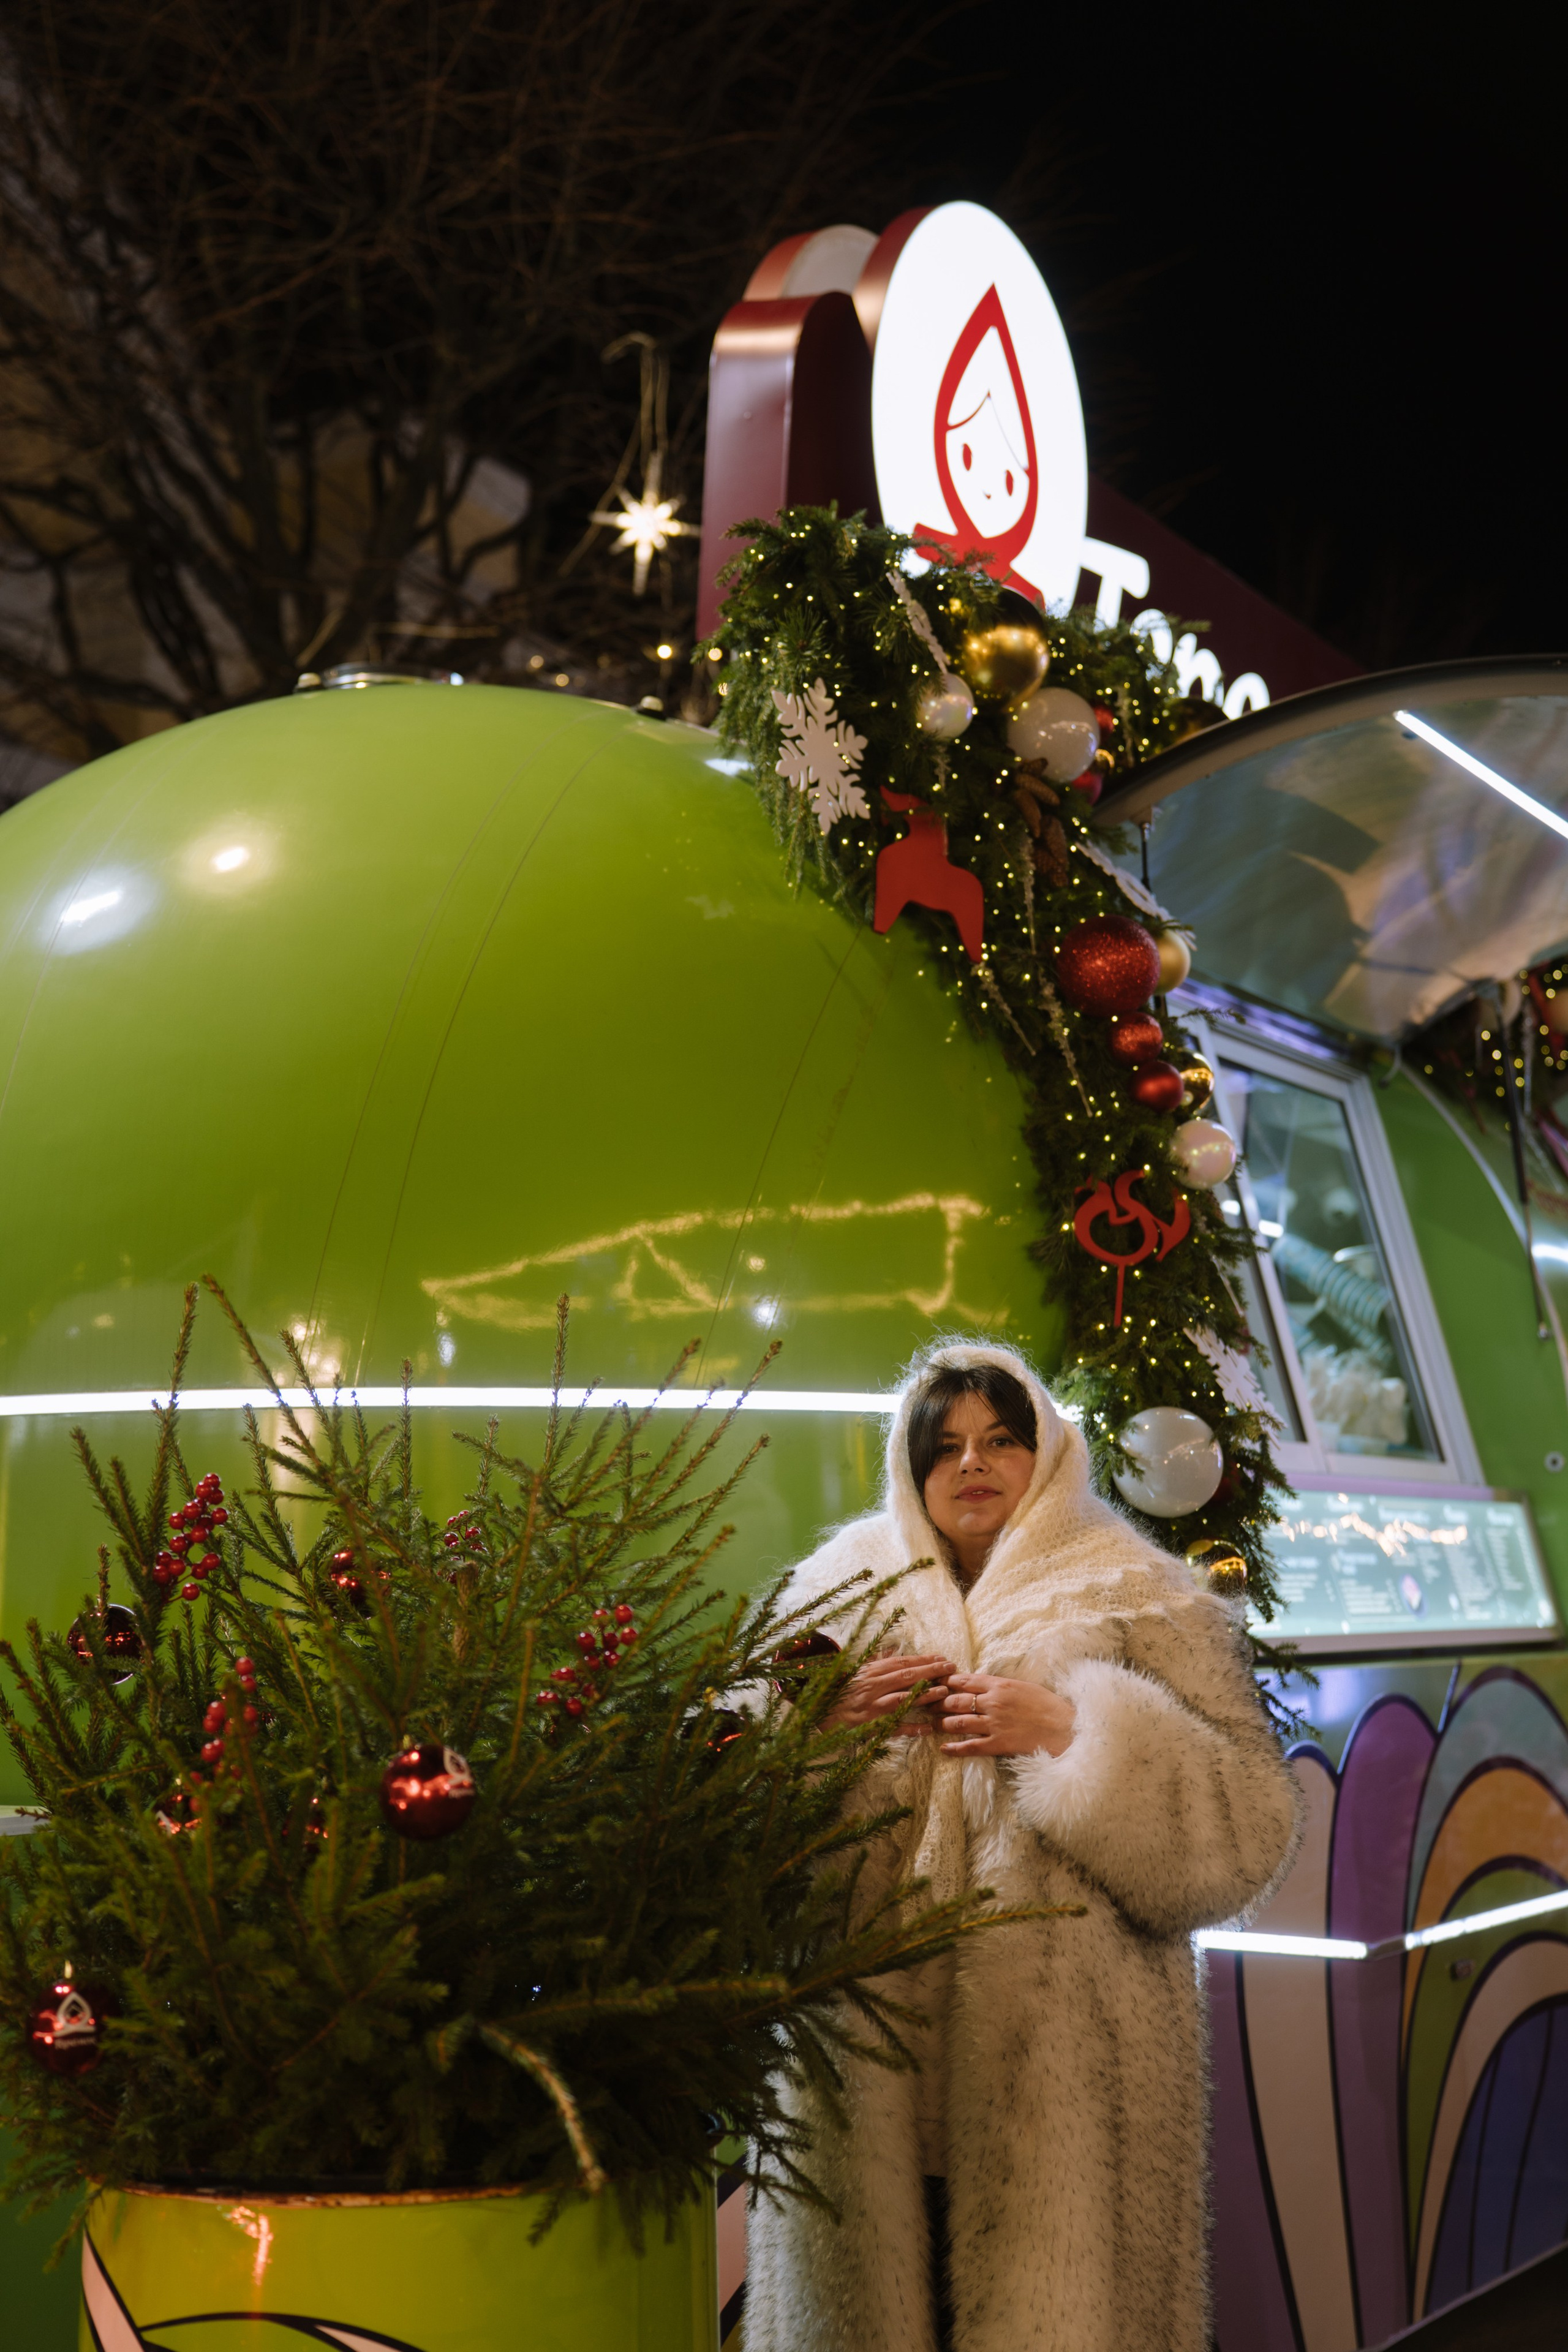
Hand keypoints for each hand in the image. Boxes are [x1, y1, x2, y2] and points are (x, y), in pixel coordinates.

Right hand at [821, 1654, 953, 1735]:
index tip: (941, 1658)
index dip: (923, 1660)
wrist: (820, 1712)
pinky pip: (894, 1727)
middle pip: (906, 1676)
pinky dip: (911, 1728)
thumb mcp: (857, 1672)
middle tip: (951, 1669)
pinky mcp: (870, 1725)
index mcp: (870, 1672)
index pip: (901, 1663)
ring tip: (944, 1691)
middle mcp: (872, 1686)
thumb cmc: (841, 1691)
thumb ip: (876, 1661)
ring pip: (902, 1698)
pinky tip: (928, 1728)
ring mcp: (872, 1706)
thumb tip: (893, 1648)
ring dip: (924, 1694)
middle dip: (930, 1671)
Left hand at [938, 1672, 1075, 1757]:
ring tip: (933, 1724)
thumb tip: (982, 1684)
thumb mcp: (1023, 1686)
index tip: (934, 1682)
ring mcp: (994, 1724)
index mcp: (999, 1685)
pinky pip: (971, 1746)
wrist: (1064, 1727)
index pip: (964, 1680)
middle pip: (956, 1700)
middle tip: (926, 1704)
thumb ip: (1000, 1686)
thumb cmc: (1047, 1705)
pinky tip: (944, 1749)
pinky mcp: (999, 1743)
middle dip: (938, 1702)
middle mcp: (993, 1702)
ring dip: (942, 1723)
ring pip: (959, 1722)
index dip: (946, 1681)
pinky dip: (954, 1748)